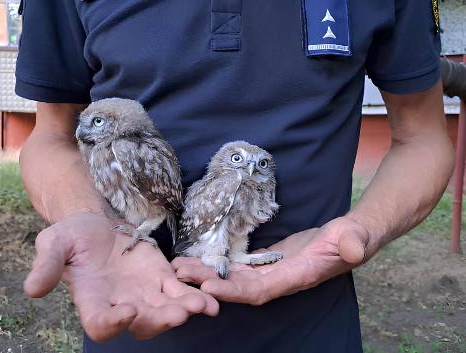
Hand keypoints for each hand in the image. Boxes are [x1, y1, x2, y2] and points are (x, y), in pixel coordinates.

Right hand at [24, 212, 218, 341]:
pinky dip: (196, 297)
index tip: (128, 310)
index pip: (101, 325)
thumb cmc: (71, 236)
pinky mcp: (162, 280)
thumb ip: (46, 265)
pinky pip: (180, 294)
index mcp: (92, 301)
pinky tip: (212, 299)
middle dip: (160, 321)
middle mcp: (120, 305)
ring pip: (165, 313)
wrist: (95, 223)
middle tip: (177, 314)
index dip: (114, 324)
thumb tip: (32, 290)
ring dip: (184, 311)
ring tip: (202, 305)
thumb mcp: (53, 243)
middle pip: (141, 326)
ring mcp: (144, 295)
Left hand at [172, 216, 370, 304]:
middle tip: (178, 275)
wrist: (351, 237)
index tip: (206, 287)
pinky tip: (200, 259)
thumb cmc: (353, 237)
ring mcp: (272, 272)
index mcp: (295, 278)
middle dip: (208, 283)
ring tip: (180, 267)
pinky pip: (239, 267)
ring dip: (208, 274)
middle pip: (237, 287)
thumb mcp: (354, 237)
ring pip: (234, 277)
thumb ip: (352, 243)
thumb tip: (352, 250)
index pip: (259, 291)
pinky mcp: (267, 262)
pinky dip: (220, 265)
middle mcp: (279, 281)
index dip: (232, 291)